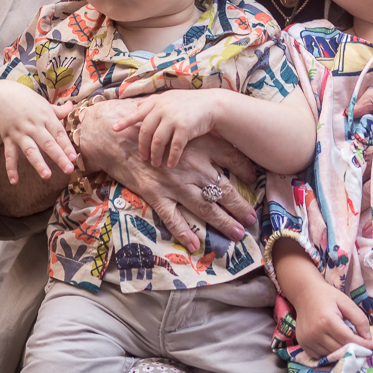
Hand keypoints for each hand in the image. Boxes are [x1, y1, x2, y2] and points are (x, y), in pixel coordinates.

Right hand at [0, 83, 76, 183]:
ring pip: (30, 150)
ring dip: (38, 163)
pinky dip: (11, 168)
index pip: (58, 133)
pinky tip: (14, 181)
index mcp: (46, 117)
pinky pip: (9, 155)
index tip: (74, 157)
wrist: (1, 95)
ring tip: (47, 176)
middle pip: (48, 143)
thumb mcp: (44, 103)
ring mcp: (20, 133)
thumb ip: (58, 110)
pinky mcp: (8, 138)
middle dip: (59, 157)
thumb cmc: (27, 100)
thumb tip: (71, 107)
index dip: (66, 145)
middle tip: (68, 169)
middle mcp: (34, 126)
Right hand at [76, 99, 257, 251]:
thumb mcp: (181, 128)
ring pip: (205, 207)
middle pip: (224, 190)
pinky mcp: (156, 194)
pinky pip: (172, 218)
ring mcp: (175, 183)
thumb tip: (224, 146)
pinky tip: (195, 244)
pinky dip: (183, 232)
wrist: (117, 135)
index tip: (255, 180)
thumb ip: (201, 136)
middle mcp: (192, 166)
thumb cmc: (151, 129)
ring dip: (223, 222)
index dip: (246, 170)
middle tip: (252, 219)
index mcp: (200, 146)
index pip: (232, 159)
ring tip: (237, 233)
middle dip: (240, 207)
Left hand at [112, 89, 218, 168]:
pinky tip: (170, 164)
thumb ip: (154, 103)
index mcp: (158, 102)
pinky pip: (174, 147)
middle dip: (142, 147)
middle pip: (145, 131)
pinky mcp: (185, 128)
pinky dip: (171, 158)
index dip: (125, 121)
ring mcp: (173, 118)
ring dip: (155, 155)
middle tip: (142, 158)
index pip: (137, 113)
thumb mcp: (171, 97)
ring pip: (157, 141)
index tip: (114, 129)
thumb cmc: (191, 103)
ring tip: (155, 164)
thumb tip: (138, 107)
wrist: (212, 105)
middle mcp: (163, 109)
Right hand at [291, 279, 372, 360]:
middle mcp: (315, 333)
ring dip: (342, 352)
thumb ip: (359, 319)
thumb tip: (368, 338)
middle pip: (340, 350)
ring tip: (349, 344)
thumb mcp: (346, 302)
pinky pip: (320, 356)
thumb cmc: (327, 296)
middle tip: (364, 348)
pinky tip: (335, 344)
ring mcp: (307, 340)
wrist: (304, 293)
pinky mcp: (303, 343)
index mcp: (327, 320)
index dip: (363, 344)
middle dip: (355, 350)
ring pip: (331, 354)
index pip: (349, 339)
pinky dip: (330, 353)